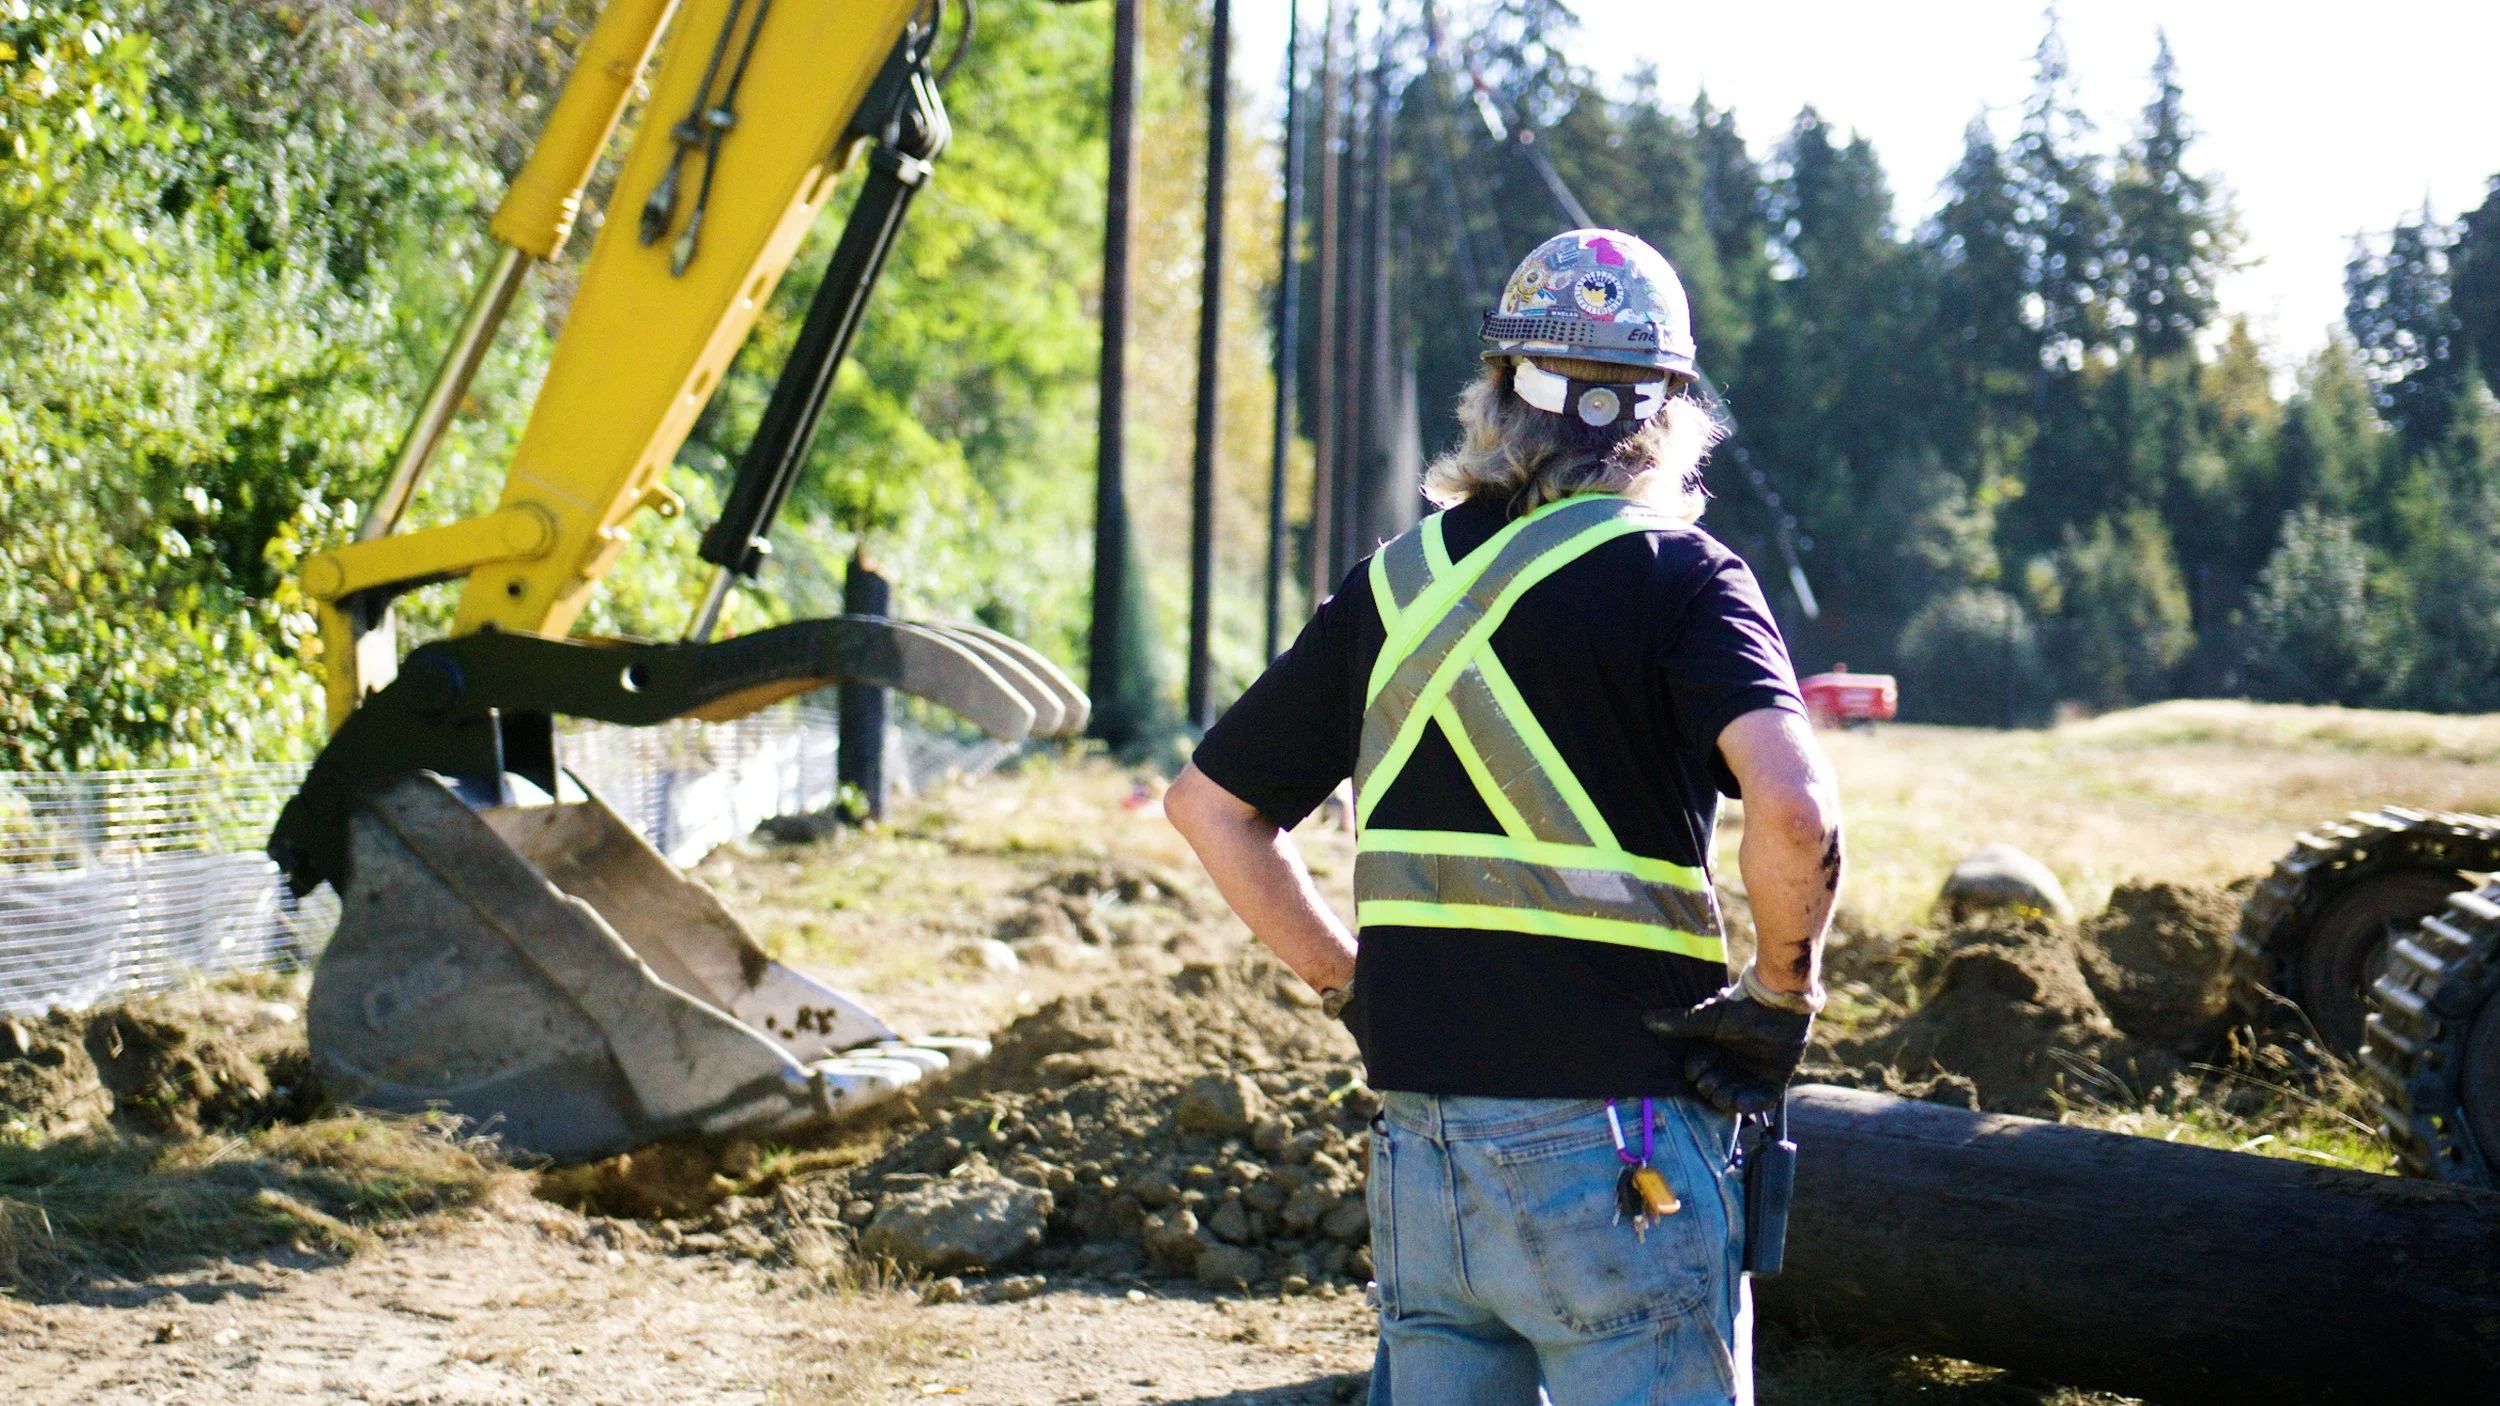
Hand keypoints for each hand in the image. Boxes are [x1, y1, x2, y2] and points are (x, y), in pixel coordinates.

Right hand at [1642, 982, 1812, 1114]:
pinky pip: (1760, 1101)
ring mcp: (1752, 1073)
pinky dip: (1749, 1104)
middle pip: (1713, 1086)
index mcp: (1715, 1049)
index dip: (1695, 1071)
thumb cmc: (1741, 1008)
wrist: (1777, 1006)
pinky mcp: (1773, 1081)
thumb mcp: (1708, 1017)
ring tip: (1722, 1094)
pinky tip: (1739, 1099)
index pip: (1699, 1069)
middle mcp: (1732, 1063)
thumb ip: (1680, 1022)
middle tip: (1709, 1079)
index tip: (1694, 1067)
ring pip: (1733, 1098)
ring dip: (1725, 1099)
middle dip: (1708, 1086)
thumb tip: (1646, 1019)